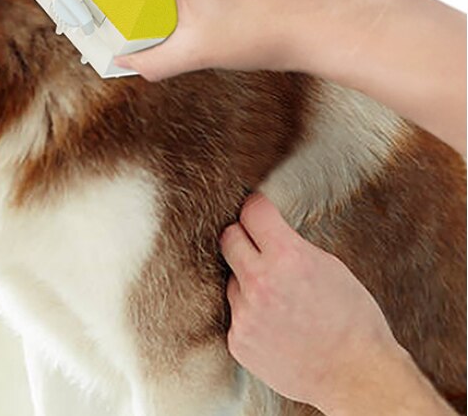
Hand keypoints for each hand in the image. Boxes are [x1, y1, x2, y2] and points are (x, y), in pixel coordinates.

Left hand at [221, 194, 452, 414]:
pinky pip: (235, 313)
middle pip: (229, 238)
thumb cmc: (354, 321)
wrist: (356, 377)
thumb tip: (267, 229)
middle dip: (243, 236)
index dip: (257, 208)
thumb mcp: (330, 267)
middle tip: (257, 244)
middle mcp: (260, 283)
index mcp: (288, 257)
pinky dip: (251, 314)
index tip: (257, 209)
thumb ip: (291, 246)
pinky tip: (276, 325)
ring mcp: (246, 314)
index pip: (252, 212)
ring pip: (232, 279)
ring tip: (280, 300)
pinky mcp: (238, 340)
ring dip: (248, 282)